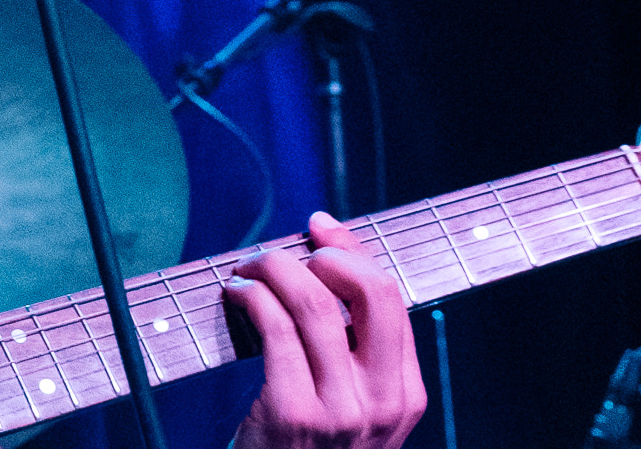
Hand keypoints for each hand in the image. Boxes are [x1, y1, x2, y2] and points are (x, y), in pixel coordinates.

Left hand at [226, 211, 427, 448]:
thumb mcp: (347, 407)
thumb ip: (349, 352)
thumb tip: (327, 262)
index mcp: (405, 394)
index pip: (391, 299)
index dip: (354, 252)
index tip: (320, 228)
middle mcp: (383, 401)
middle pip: (370, 292)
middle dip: (325, 253)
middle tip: (286, 252)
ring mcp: (340, 410)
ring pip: (313, 303)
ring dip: (272, 269)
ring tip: (247, 270)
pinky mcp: (293, 412)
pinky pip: (275, 328)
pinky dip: (251, 296)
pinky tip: (236, 293)